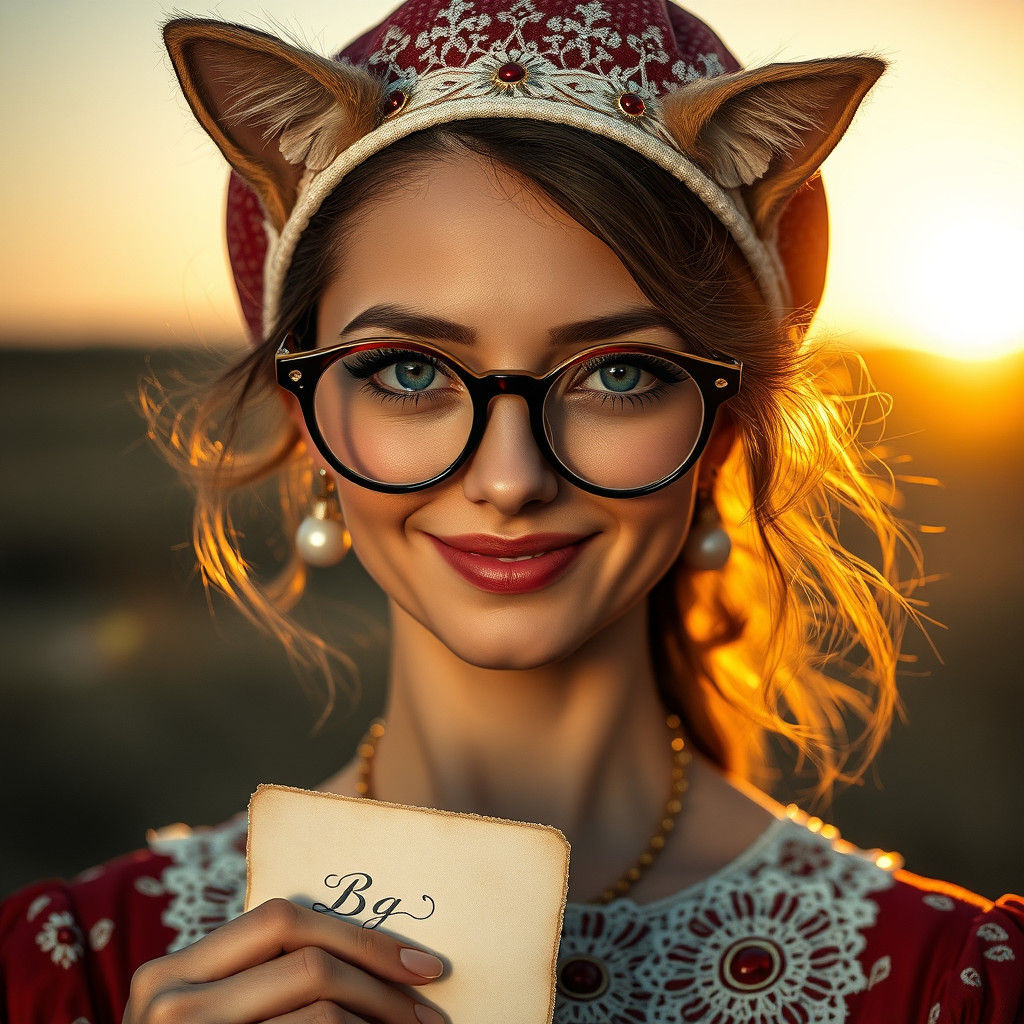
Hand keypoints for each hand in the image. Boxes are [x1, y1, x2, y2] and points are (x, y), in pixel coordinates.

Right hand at [122, 896, 446, 1022]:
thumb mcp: (211, 1016)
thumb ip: (259, 982)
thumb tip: (370, 958)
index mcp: (171, 971)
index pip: (282, 919)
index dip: (360, 935)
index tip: (419, 961)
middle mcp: (171, 1003)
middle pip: (309, 962)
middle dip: (382, 978)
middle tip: (431, 1004)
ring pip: (321, 1012)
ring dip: (381, 1021)